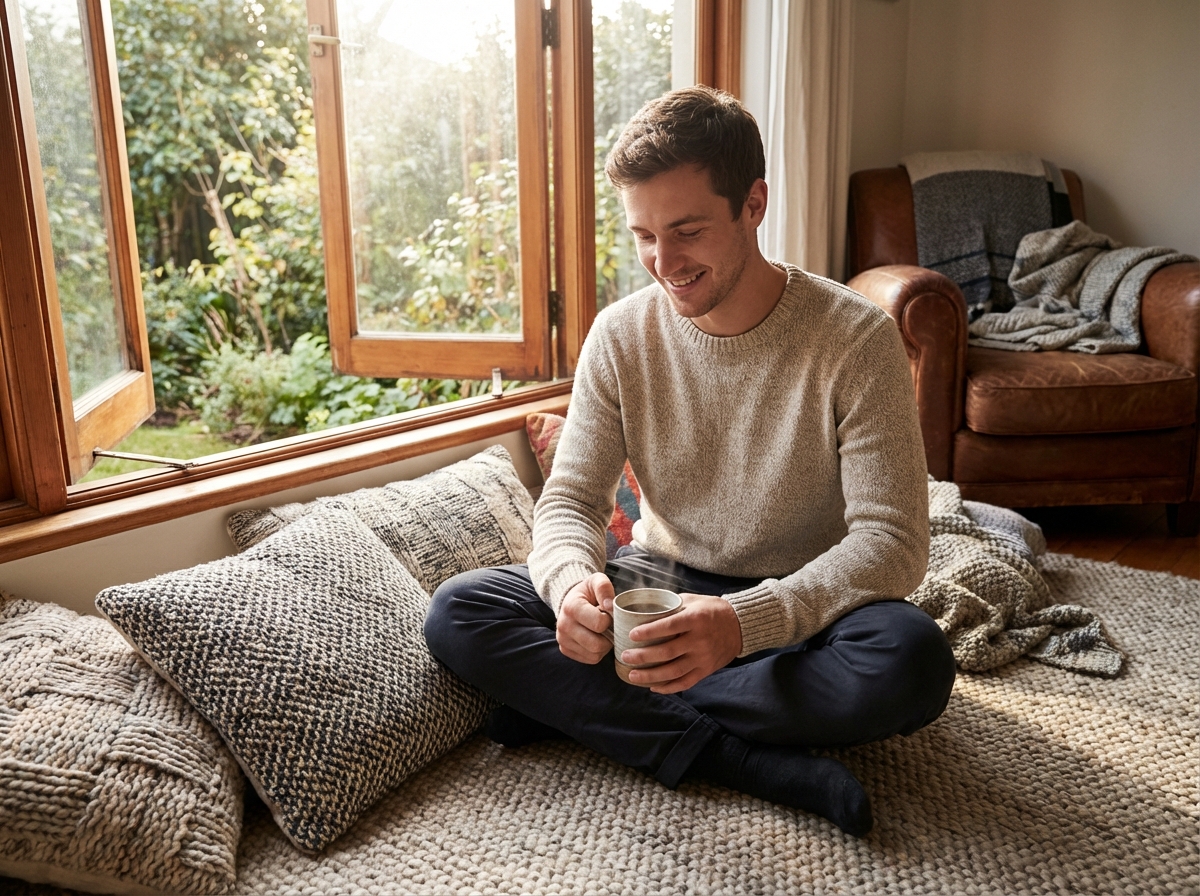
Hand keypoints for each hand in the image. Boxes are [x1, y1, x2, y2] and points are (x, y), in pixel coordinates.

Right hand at [556, 572, 615, 663]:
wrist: (570, 601)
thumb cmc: (587, 593)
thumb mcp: (596, 581)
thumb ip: (604, 588)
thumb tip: (610, 605)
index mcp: (571, 607)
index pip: (599, 624)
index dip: (609, 620)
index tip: (607, 613)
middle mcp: (563, 625)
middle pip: (596, 645)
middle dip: (608, 637)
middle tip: (608, 627)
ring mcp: (563, 640)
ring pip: (594, 655)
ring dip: (604, 646)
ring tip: (602, 632)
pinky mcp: (565, 650)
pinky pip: (590, 659)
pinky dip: (597, 652)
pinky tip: (596, 639)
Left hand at [619, 594, 742, 693]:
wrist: (740, 625)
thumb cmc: (711, 609)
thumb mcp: (693, 600)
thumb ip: (671, 605)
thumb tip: (642, 606)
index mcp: (695, 619)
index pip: (668, 626)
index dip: (649, 632)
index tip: (631, 634)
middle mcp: (700, 640)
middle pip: (667, 652)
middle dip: (643, 656)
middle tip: (625, 656)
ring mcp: (703, 657)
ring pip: (674, 671)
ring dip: (651, 675)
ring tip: (633, 675)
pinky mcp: (706, 670)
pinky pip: (685, 682)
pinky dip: (668, 687)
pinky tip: (653, 687)